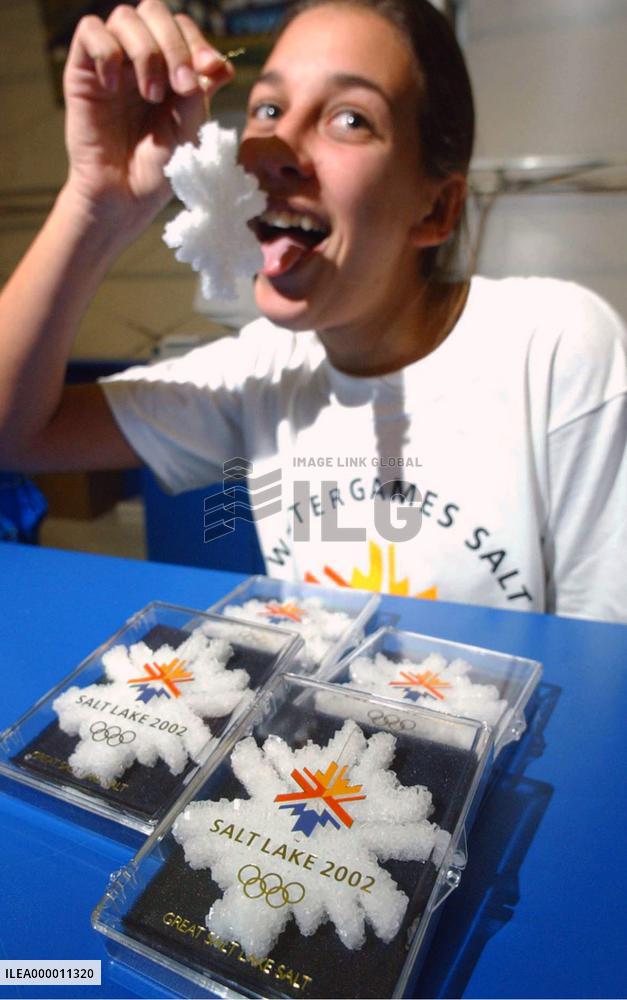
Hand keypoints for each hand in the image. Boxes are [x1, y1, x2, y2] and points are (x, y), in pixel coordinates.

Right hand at [63, 0, 232, 233]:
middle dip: (175, 44)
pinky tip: (115, 86)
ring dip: (147, 52)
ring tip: (152, 94)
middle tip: (182, 86)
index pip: (182, 28)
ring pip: (125, 18)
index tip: (210, 71)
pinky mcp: (83, 71)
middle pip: (155, 12)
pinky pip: (90, 32)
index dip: (197, 42)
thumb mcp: (191, 129)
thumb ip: (201, 93)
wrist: (127, 196)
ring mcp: (112, 63)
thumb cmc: (160, 168)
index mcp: (170, 67)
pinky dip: (107, 52)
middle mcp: (140, 58)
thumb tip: (219, 63)